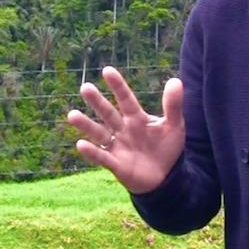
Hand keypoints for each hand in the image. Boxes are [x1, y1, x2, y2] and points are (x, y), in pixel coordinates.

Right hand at [66, 66, 184, 193]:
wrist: (167, 178)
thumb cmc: (168, 148)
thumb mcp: (174, 126)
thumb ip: (173, 105)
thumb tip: (176, 80)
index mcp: (136, 118)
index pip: (125, 99)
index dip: (117, 86)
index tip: (107, 70)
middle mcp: (123, 129)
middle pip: (108, 113)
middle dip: (97, 102)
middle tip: (85, 87)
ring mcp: (117, 146)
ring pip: (99, 133)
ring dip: (86, 125)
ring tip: (72, 115)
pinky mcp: (116, 164)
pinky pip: (101, 156)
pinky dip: (92, 152)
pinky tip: (80, 144)